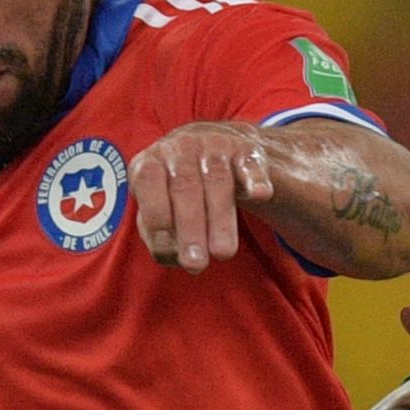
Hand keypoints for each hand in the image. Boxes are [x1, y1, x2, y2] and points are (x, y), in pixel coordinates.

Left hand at [130, 122, 274, 270]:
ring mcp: (216, 145)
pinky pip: (251, 164)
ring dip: (220, 219)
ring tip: (223, 254)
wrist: (218, 147)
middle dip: (190, 227)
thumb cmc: (179, 191)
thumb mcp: (158, 205)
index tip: (170, 253)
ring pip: (218, 180)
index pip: (149, 182)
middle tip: (196, 264)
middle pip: (185, 187)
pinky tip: (260, 194)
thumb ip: (155, 231)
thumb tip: (170, 254)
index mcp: (152, 161)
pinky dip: (256, 179)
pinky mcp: (248, 150)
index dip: (157, 217)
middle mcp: (181, 147)